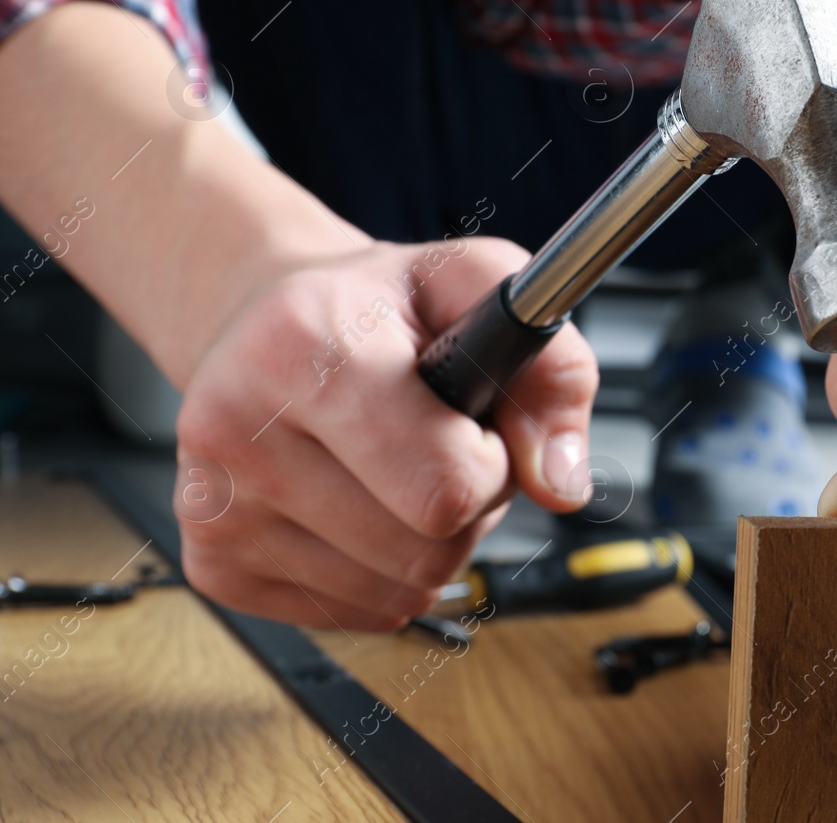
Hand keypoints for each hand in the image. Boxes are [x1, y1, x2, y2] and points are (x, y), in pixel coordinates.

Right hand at [174, 238, 598, 629]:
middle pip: (425, 551)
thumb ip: (554, 371)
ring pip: (397, 592)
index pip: (445, 486)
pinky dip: (383, 572)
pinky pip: (357, 613)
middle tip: (438, 443)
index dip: (491, 464)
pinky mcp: (214, 565)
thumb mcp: (481, 286)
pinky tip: (358, 502)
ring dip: (428, 542)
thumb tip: (561, 484)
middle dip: (466, 508)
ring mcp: (215, 506)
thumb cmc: (377, 307)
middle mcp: (236, 427)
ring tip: (398, 468)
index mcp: (299, 344)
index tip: (472, 422)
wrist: (266, 321)